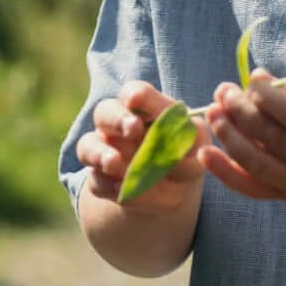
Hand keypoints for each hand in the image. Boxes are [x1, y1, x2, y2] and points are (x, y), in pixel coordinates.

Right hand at [77, 81, 209, 211]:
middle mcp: (118, 126)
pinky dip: (107, 185)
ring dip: (100, 153)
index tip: (136, 100)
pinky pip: (95, 181)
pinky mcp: (100, 180)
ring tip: (113, 162)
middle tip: (133, 128)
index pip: (135, 93)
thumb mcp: (197, 150)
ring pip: (89, 145)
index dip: (135, 95)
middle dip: (117, 119)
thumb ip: (188, 146)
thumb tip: (176, 152)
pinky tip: (121, 189)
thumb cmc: (186, 158)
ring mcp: (105, 152)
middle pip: (105, 112)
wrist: (171, 192)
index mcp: (144, 111)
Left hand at [203, 70, 285, 209]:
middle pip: (272, 137)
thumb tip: (256, 77)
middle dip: (242, 111)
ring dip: (228, 135)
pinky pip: (251, 188)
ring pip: (256, 162)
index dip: (269, 97)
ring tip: (213, 112)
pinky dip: (225, 172)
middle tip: (224, 91)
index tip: (252, 81)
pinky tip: (205, 153)